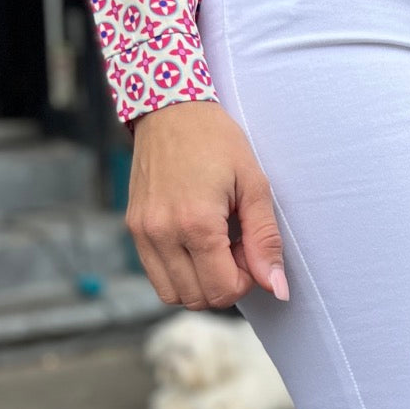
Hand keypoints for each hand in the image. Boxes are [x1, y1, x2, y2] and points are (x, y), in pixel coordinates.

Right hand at [125, 101, 287, 308]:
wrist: (171, 110)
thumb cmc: (217, 141)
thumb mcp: (254, 185)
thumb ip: (265, 241)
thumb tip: (276, 288)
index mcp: (195, 223)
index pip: (222, 290)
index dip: (245, 281)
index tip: (249, 249)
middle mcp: (162, 233)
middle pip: (198, 298)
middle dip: (224, 283)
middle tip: (234, 246)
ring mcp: (143, 233)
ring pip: (173, 294)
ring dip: (200, 282)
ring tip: (215, 246)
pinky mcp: (133, 228)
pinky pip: (156, 276)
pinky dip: (180, 273)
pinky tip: (195, 243)